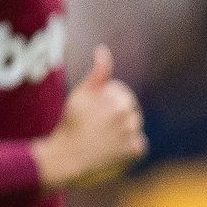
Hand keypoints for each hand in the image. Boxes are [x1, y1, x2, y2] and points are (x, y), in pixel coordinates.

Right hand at [32, 44, 145, 188]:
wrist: (68, 156)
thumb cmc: (72, 122)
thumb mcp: (81, 94)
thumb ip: (98, 72)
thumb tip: (103, 50)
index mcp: (120, 103)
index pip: (123, 94)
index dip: (107, 100)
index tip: (95, 109)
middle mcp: (130, 120)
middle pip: (130, 109)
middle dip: (116, 113)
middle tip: (97, 123)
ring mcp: (134, 137)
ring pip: (133, 125)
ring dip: (122, 128)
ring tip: (103, 134)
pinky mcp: (136, 151)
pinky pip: (137, 142)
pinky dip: (127, 144)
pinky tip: (111, 146)